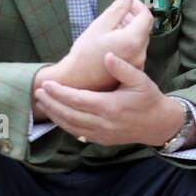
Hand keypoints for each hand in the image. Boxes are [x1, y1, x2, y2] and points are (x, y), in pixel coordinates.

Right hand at [31, 0, 153, 117]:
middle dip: (134, 16)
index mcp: (132, 41)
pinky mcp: (132, 71)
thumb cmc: (85, 52)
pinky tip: (113, 39)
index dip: (139, 6)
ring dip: (131, 29)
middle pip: (144, 29)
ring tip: (114, 25)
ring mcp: (137, 64)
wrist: (77, 81)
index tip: (129, 2)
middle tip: (120, 11)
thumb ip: (118, 8)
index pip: (146, 17)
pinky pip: (136, 51)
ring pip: (140, 40)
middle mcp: (140, 54)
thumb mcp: (100, 25)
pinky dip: (129, 41)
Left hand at [35, 51, 190, 147]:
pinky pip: (78, 133)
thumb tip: (107, 55)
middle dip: (51, 103)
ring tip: (42, 103)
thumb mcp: (140, 80)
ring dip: (54, 115)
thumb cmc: (149, 98)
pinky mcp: (102, 140)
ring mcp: (102, 134)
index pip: (77, 100)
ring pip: (71, 126)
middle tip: (37, 92)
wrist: (159, 124)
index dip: (59, 93)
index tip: (46, 84)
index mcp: (110, 106)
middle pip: (69, 114)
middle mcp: (103, 123)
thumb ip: (122, 68)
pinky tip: (57, 115)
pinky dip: (64, 124)